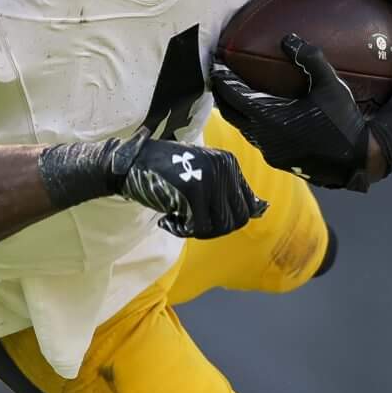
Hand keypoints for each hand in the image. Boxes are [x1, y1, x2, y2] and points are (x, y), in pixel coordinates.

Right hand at [108, 130, 264, 238]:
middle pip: (236, 220)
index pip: (247, 206)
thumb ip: (230, 191)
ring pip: (219, 226)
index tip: (201, 215)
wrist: (129, 162)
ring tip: (176, 219)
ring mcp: (209, 177)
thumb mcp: (203, 176)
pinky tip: (167, 219)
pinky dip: (181, 230)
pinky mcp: (192, 189)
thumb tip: (262, 209)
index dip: (225, 221)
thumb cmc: (164, 171)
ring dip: (196, 231)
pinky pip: (198, 228)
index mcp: (229, 162)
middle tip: (188, 221)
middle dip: (212, 228)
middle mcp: (223, 167)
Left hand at [208, 34, 377, 190]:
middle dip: (221, 94)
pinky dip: (250, 123)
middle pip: (230, 113)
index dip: (222, 79)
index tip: (215, 64)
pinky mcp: (278, 161)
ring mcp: (270, 152)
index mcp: (270, 118)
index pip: (234, 96)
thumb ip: (310, 59)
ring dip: (235, 111)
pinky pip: (256, 138)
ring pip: (242, 128)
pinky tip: (258, 114)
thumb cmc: (344, 121)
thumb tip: (288, 38)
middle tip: (218, 76)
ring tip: (233, 94)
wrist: (357, 160)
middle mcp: (264, 137)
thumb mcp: (330, 85)